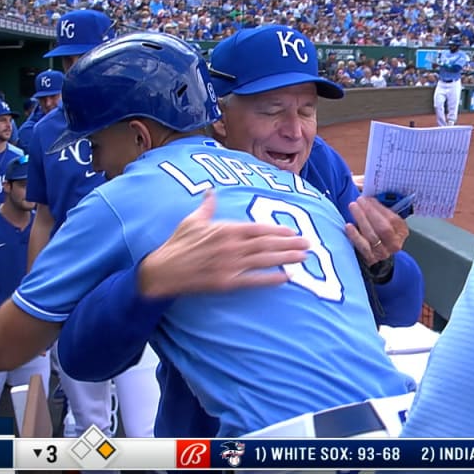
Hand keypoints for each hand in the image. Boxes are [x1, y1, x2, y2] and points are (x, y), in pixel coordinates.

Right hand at [138, 189, 310, 298]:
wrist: (164, 270)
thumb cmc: (177, 243)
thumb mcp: (192, 220)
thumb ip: (206, 206)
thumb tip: (210, 191)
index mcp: (225, 229)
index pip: (258, 228)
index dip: (278, 230)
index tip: (293, 231)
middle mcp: (231, 246)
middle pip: (267, 244)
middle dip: (290, 244)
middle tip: (309, 244)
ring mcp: (230, 265)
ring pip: (265, 260)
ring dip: (286, 258)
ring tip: (303, 257)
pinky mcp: (226, 282)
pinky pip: (254, 280)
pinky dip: (271, 279)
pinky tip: (286, 277)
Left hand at [345, 196, 409, 265]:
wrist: (377, 253)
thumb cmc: (379, 231)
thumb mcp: (384, 219)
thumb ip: (380, 208)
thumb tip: (367, 193)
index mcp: (401, 231)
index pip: (393, 219)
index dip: (379, 208)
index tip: (368, 199)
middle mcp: (395, 243)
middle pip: (383, 228)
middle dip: (370, 212)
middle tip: (359, 201)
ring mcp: (383, 252)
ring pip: (372, 235)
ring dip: (361, 219)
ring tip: (353, 207)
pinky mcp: (371, 258)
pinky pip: (362, 246)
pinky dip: (355, 235)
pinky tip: (348, 226)